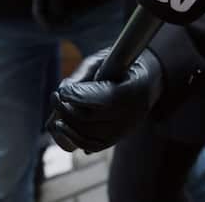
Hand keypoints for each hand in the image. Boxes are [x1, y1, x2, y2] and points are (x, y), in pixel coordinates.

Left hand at [47, 47, 163, 153]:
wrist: (148, 81)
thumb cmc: (122, 65)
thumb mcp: (105, 59)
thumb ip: (84, 74)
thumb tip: (62, 91)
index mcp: (135, 89)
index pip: (104, 99)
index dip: (78, 97)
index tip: (62, 91)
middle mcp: (133, 114)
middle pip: (90, 119)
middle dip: (67, 109)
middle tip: (56, 96)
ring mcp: (125, 130)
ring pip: (87, 136)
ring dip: (66, 125)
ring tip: (57, 112)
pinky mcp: (116, 139)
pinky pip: (90, 146)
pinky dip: (72, 137)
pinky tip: (63, 126)